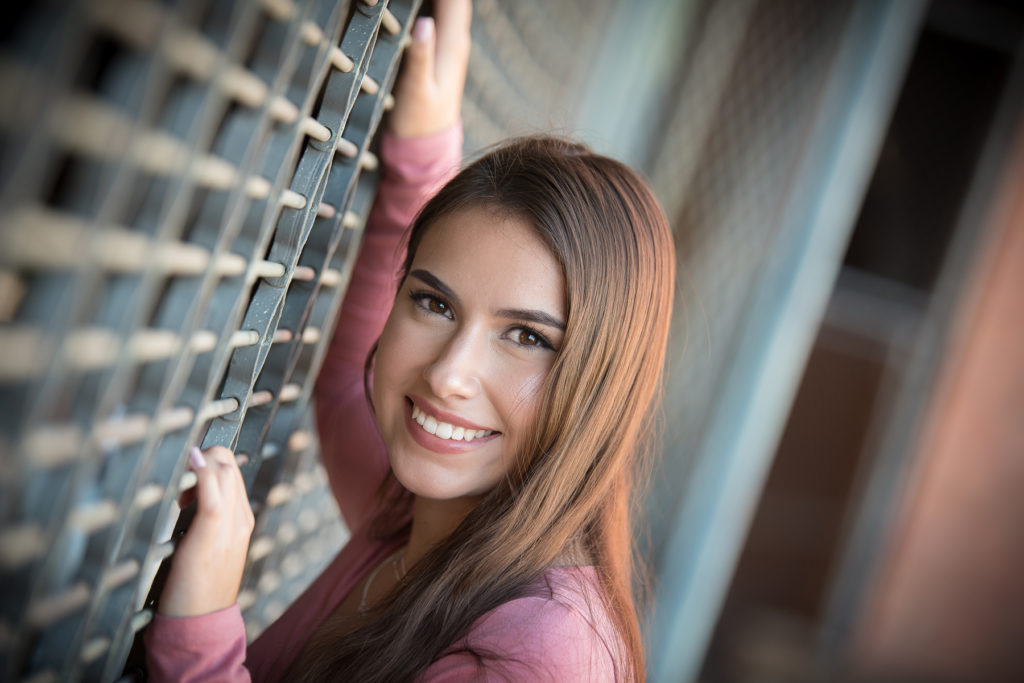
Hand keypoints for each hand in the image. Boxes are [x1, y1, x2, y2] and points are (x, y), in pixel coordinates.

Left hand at [158, 446, 254, 616]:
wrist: (201, 623)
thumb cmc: (197, 591)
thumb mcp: (206, 550)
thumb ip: (203, 523)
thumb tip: (186, 499)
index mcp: (242, 522)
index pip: (232, 472)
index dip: (209, 463)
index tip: (185, 479)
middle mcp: (240, 519)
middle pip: (230, 465)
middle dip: (205, 455)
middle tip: (179, 480)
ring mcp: (230, 525)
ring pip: (225, 471)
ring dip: (201, 460)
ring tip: (179, 485)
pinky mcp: (213, 534)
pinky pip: (213, 493)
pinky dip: (203, 472)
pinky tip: (192, 462)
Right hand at [388, 0, 471, 137]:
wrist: (427, 144)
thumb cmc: (419, 120)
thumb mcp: (416, 89)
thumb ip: (420, 57)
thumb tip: (424, 23)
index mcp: (452, 45)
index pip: (453, 0)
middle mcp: (457, 41)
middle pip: (455, 0)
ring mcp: (452, 45)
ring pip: (452, 4)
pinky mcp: (444, 50)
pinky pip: (445, 13)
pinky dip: (439, 2)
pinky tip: (431, 2)